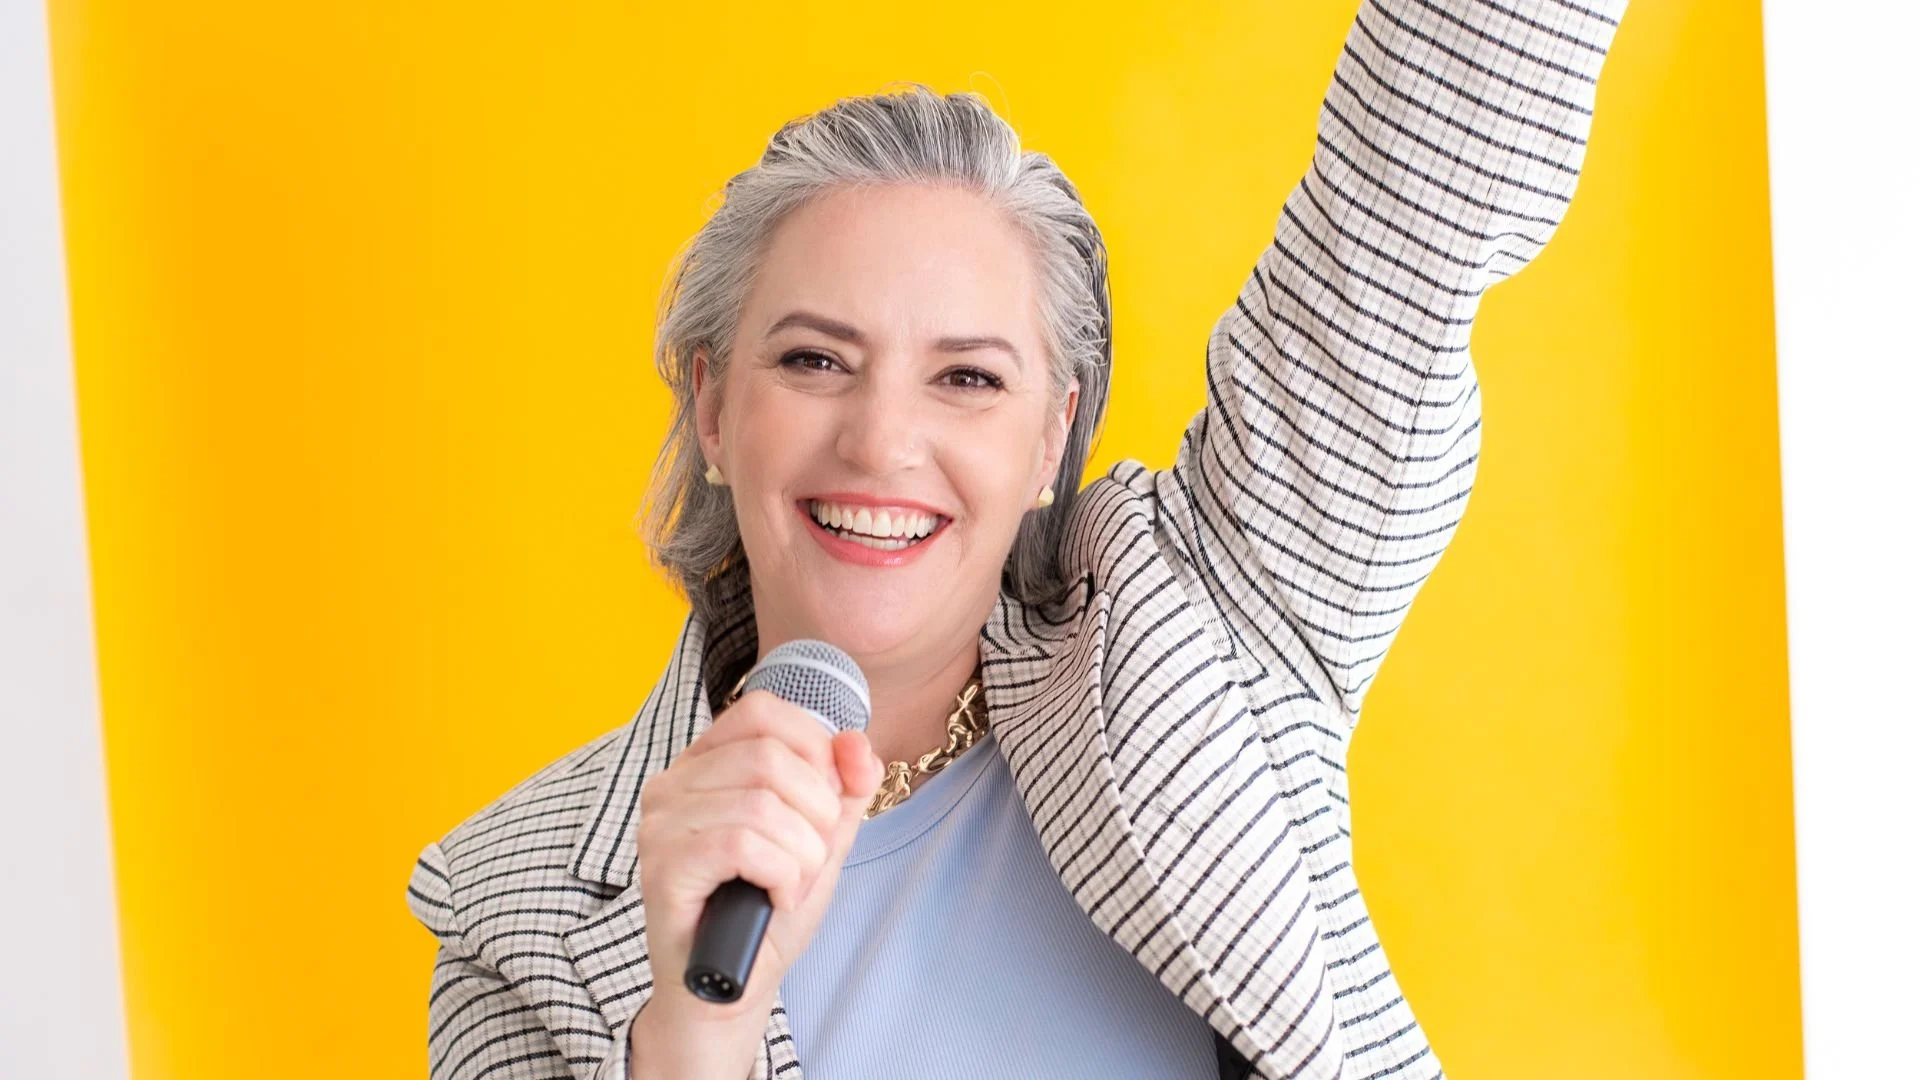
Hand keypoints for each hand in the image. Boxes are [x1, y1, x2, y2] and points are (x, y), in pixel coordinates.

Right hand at [634, 689, 884, 1025]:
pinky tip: (775, 898)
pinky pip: (742, 844)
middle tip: (810, 858)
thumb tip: (856, 742)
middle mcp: (672, 784)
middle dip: (816, 812)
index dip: (815, 749)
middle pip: (769, 757)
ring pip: (761, 804)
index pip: (764, 712)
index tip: (827, 803)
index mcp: (706, 763)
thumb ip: (845, 787)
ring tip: (790, 886)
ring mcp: (661, 825)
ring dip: (802, 854)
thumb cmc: (766, 911)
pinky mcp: (662, 868)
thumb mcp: (821, 839)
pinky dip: (781, 875)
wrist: (731, 987)